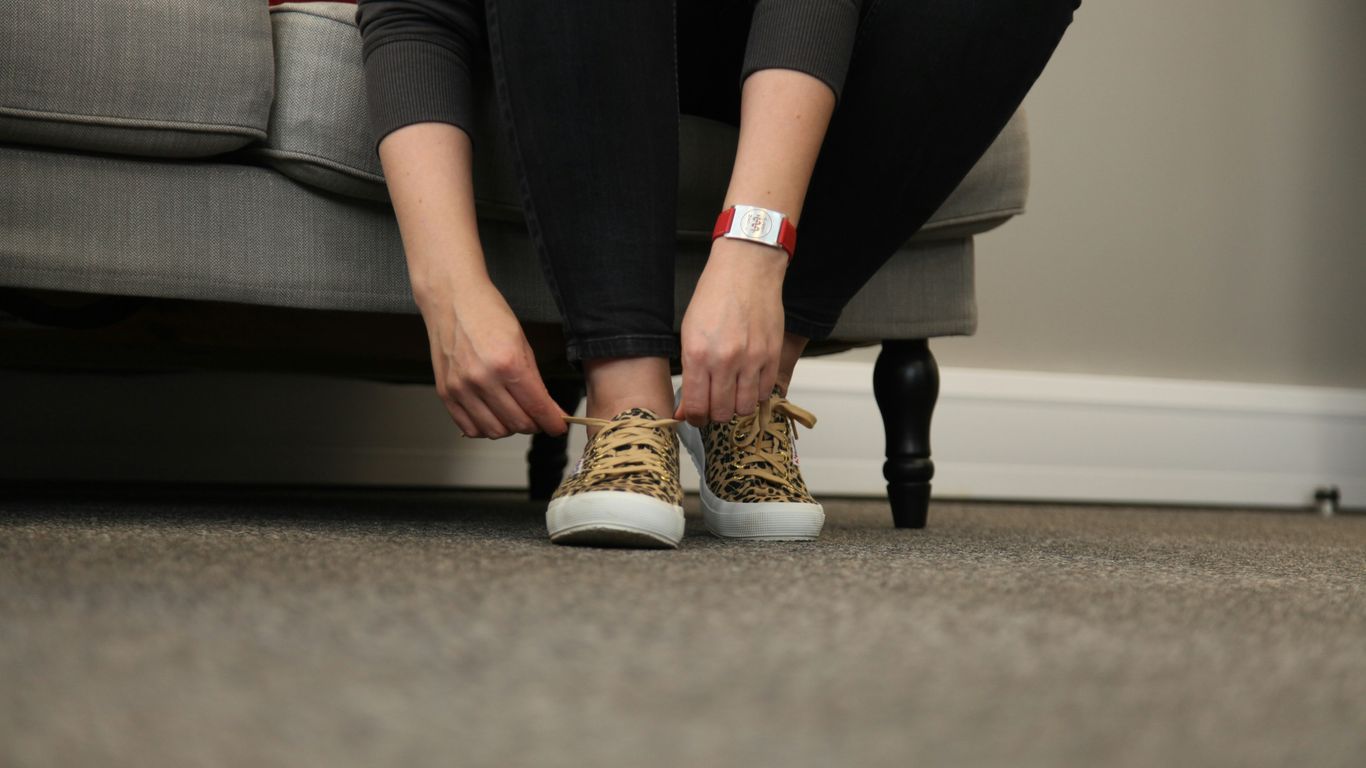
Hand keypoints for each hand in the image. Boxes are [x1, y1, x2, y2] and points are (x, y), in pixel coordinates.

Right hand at [417, 277, 568, 438]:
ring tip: (515, 414)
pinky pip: (469, 427)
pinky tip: (492, 416)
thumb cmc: (487, 314)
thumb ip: (534, 379)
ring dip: (510, 428)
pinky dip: (485, 428)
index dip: (552, 422)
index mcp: (508, 363)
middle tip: (538, 417)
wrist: (451, 299)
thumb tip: (548, 409)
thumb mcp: (522, 343)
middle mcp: (483, 379)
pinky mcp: (445, 393)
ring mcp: (461, 388)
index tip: (558, 427)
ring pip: (494, 431)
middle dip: (534, 424)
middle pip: (517, 423)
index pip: (537, 407)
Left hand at [675, 238, 787, 425]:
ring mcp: (751, 359)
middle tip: (713, 405)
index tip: (695, 417)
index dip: (694, 418)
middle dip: (714, 415)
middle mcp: (724, 360)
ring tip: (732, 394)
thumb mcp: (689, 333)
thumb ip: (689, 373)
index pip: (695, 406)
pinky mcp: (772, 355)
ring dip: (737, 407)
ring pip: (745, 407)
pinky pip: (766, 392)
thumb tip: (685, 409)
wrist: (745, 270)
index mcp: (697, 354)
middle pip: (721, 412)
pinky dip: (757, 394)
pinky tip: (749, 383)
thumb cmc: (714, 296)